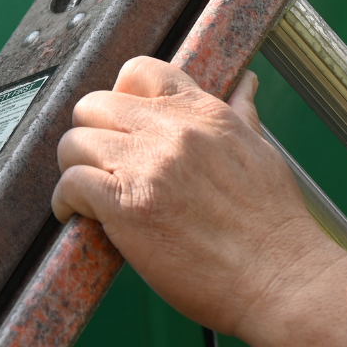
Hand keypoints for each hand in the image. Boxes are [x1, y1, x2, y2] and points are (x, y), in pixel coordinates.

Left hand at [51, 56, 346, 334]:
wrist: (281, 274)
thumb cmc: (275, 223)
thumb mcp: (261, 152)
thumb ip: (242, 116)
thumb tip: (244, 85)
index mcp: (205, 113)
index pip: (142, 71)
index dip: (122, 95)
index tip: (123, 122)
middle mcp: (173, 130)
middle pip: (95, 104)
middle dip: (92, 133)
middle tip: (103, 164)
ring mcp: (147, 165)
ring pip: (74, 142)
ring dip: (76, 168)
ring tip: (90, 192)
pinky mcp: (126, 205)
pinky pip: (70, 183)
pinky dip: (66, 202)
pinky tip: (79, 216)